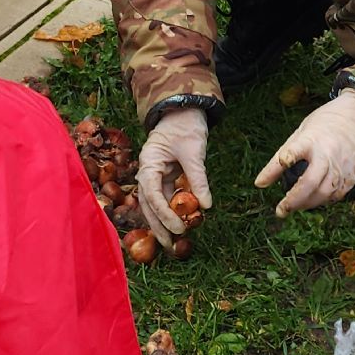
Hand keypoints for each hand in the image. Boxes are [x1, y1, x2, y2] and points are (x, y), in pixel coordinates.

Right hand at [138, 108, 211, 246]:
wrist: (185, 110)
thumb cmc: (187, 126)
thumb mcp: (194, 152)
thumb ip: (198, 178)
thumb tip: (206, 206)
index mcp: (148, 163)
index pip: (152, 195)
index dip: (164, 215)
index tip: (178, 229)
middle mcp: (148, 171)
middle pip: (149, 204)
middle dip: (159, 225)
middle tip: (171, 245)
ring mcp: (155, 174)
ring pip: (156, 203)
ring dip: (165, 221)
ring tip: (175, 240)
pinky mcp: (165, 176)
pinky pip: (167, 197)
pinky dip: (173, 210)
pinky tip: (181, 223)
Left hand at [256, 92, 354, 216]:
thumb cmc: (322, 127)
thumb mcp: (298, 135)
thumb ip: (279, 160)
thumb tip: (259, 184)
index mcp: (311, 139)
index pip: (295, 150)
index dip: (285, 159)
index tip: (274, 171)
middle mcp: (328, 153)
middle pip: (311, 182)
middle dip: (294, 200)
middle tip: (281, 211)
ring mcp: (343, 164)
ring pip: (325, 193)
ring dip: (308, 204)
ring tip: (296, 206)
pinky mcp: (354, 173)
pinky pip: (338, 194)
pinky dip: (325, 200)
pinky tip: (316, 198)